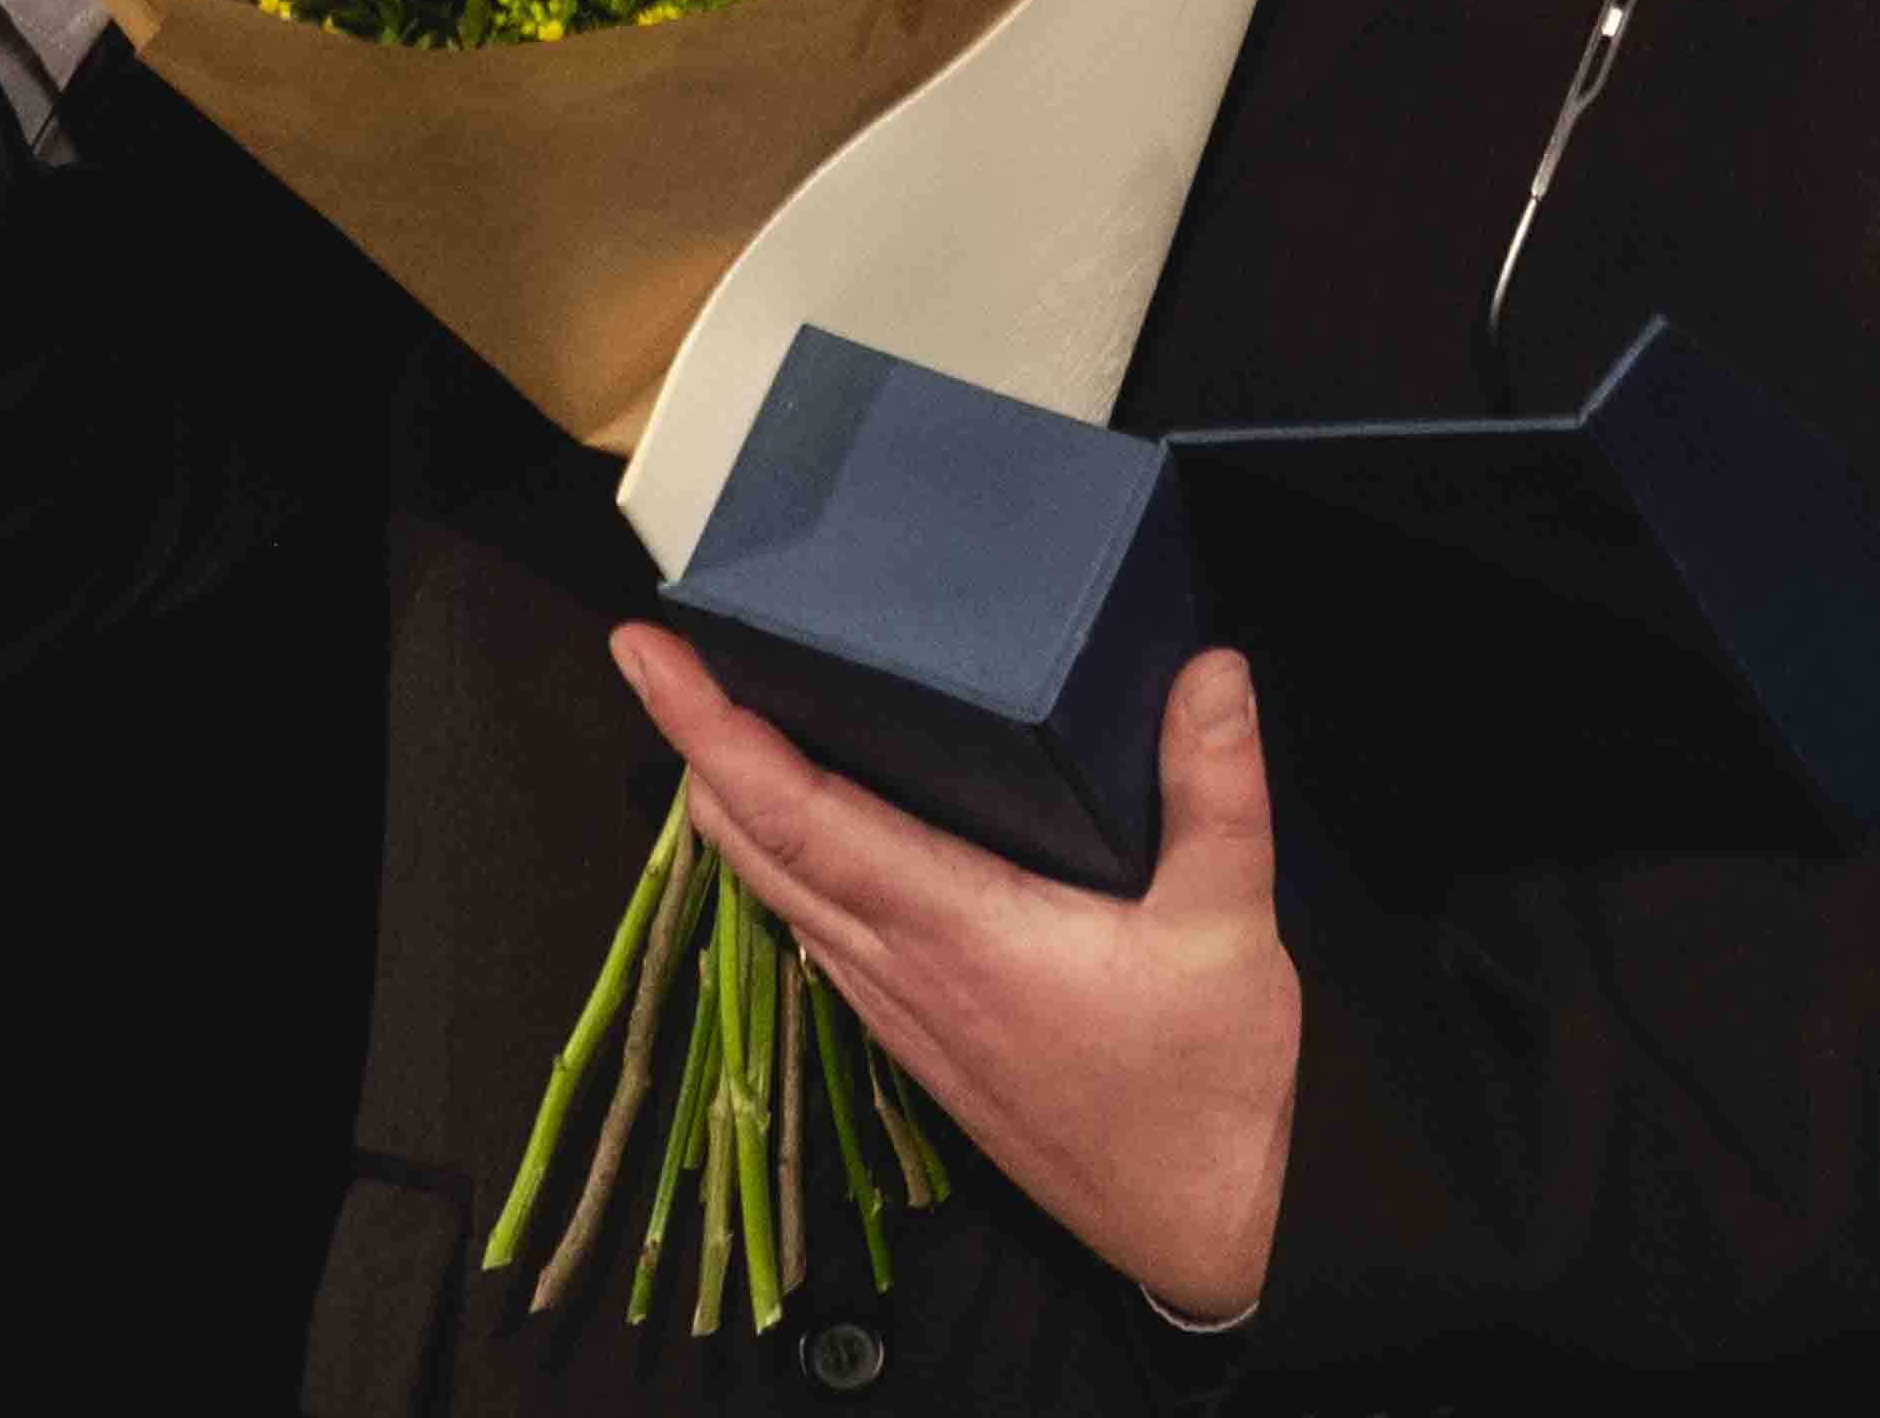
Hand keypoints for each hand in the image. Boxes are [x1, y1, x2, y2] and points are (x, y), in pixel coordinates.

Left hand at [614, 622, 1299, 1329]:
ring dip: (734, 808)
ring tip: (717, 718)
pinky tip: (800, 831)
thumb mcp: (1230, 928)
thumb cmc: (1204, 1082)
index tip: (649, 656)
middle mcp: (901, 966)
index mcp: (955, 928)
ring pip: (779, 894)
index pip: (799, 814)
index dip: (713, 730)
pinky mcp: (917, 1036)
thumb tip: (1213, 669)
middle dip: (699, 748)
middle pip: (759, 848)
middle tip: (665, 655)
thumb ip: (1219, 793)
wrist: (1195, 1223)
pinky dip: (781, 864)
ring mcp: (900, 1008)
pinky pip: (817, 933)